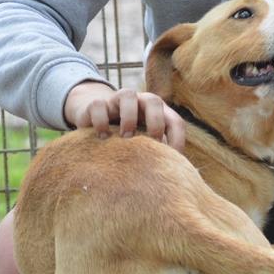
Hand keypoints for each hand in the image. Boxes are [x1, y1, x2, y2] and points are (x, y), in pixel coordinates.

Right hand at [64, 82, 185, 150]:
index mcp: (157, 113)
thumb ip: (158, 154)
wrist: (97, 117)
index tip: (172, 160)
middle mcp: (139, 102)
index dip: (177, 139)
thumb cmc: (129, 137)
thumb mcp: (145, 144)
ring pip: (127, 95)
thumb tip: (177, 179)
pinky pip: (99, 105)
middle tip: (152, 142)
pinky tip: (102, 138)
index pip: (175, 121)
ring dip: (129, 117)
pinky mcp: (96, 104)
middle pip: (154, 101)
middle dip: (155, 122)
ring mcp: (117, 100)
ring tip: (125, 138)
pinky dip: (101, 120)